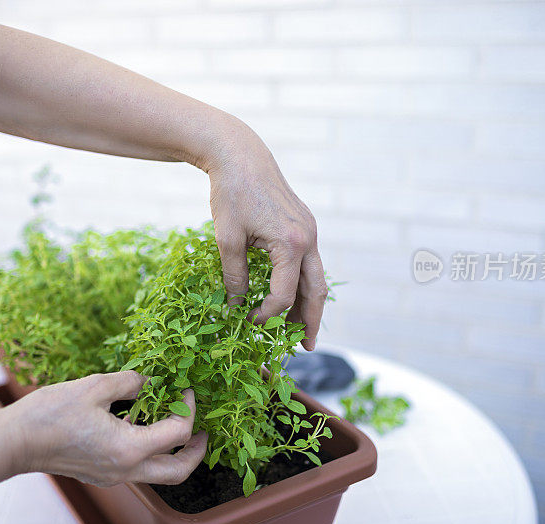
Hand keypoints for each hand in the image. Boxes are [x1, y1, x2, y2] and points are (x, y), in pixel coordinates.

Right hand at [0, 371, 206, 485]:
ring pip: (158, 473)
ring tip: (173, 422)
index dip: (189, 408)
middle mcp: (126, 470)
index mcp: (130, 448)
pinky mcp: (102, 474)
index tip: (185, 389)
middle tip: (203, 430)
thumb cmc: (51, 413)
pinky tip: (142, 424)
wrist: (15, 441)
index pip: (179, 432)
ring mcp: (114, 477)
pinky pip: (137, 468)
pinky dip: (149, 450)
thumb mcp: (96, 386)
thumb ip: (132, 382)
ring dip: (173, 451)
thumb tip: (151, 381)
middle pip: (178, 471)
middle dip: (197, 451)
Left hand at [202, 118, 326, 350]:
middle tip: (306, 347)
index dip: (267, 314)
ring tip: (302, 329)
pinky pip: (309, 262)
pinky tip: (295, 296)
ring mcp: (310, 231)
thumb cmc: (230, 194)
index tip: (248, 321)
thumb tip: (236, 306)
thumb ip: (234, 277)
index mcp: (291, 243)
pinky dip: (304, 283)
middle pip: (316, 291)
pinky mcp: (305, 225)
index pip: (284, 294)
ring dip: (310, 304)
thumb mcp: (227, 239)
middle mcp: (309, 238)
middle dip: (312, 321)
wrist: (241, 155)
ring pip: (317, 277)